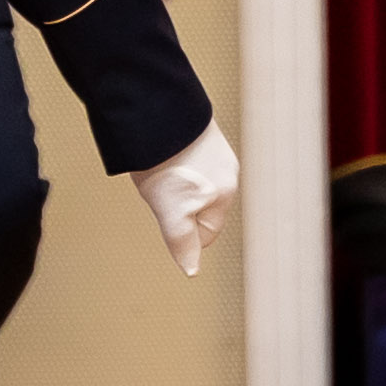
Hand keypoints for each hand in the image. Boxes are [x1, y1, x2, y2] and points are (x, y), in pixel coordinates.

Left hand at [133, 121, 238, 272]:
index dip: (181, 230)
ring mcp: (217, 150)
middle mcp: (227, 172)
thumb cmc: (165, 163)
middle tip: (160, 188)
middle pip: (201, 207)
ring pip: (195, 182)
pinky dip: (174, 160)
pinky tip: (160, 151)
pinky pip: (190, 158)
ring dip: (176, 182)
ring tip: (158, 168)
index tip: (164, 212)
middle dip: (180, 205)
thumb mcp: (171, 212)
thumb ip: (182, 242)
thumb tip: (192, 272)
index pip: (205, 233)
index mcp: (225, 193)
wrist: (158, 113)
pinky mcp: (201, 131)